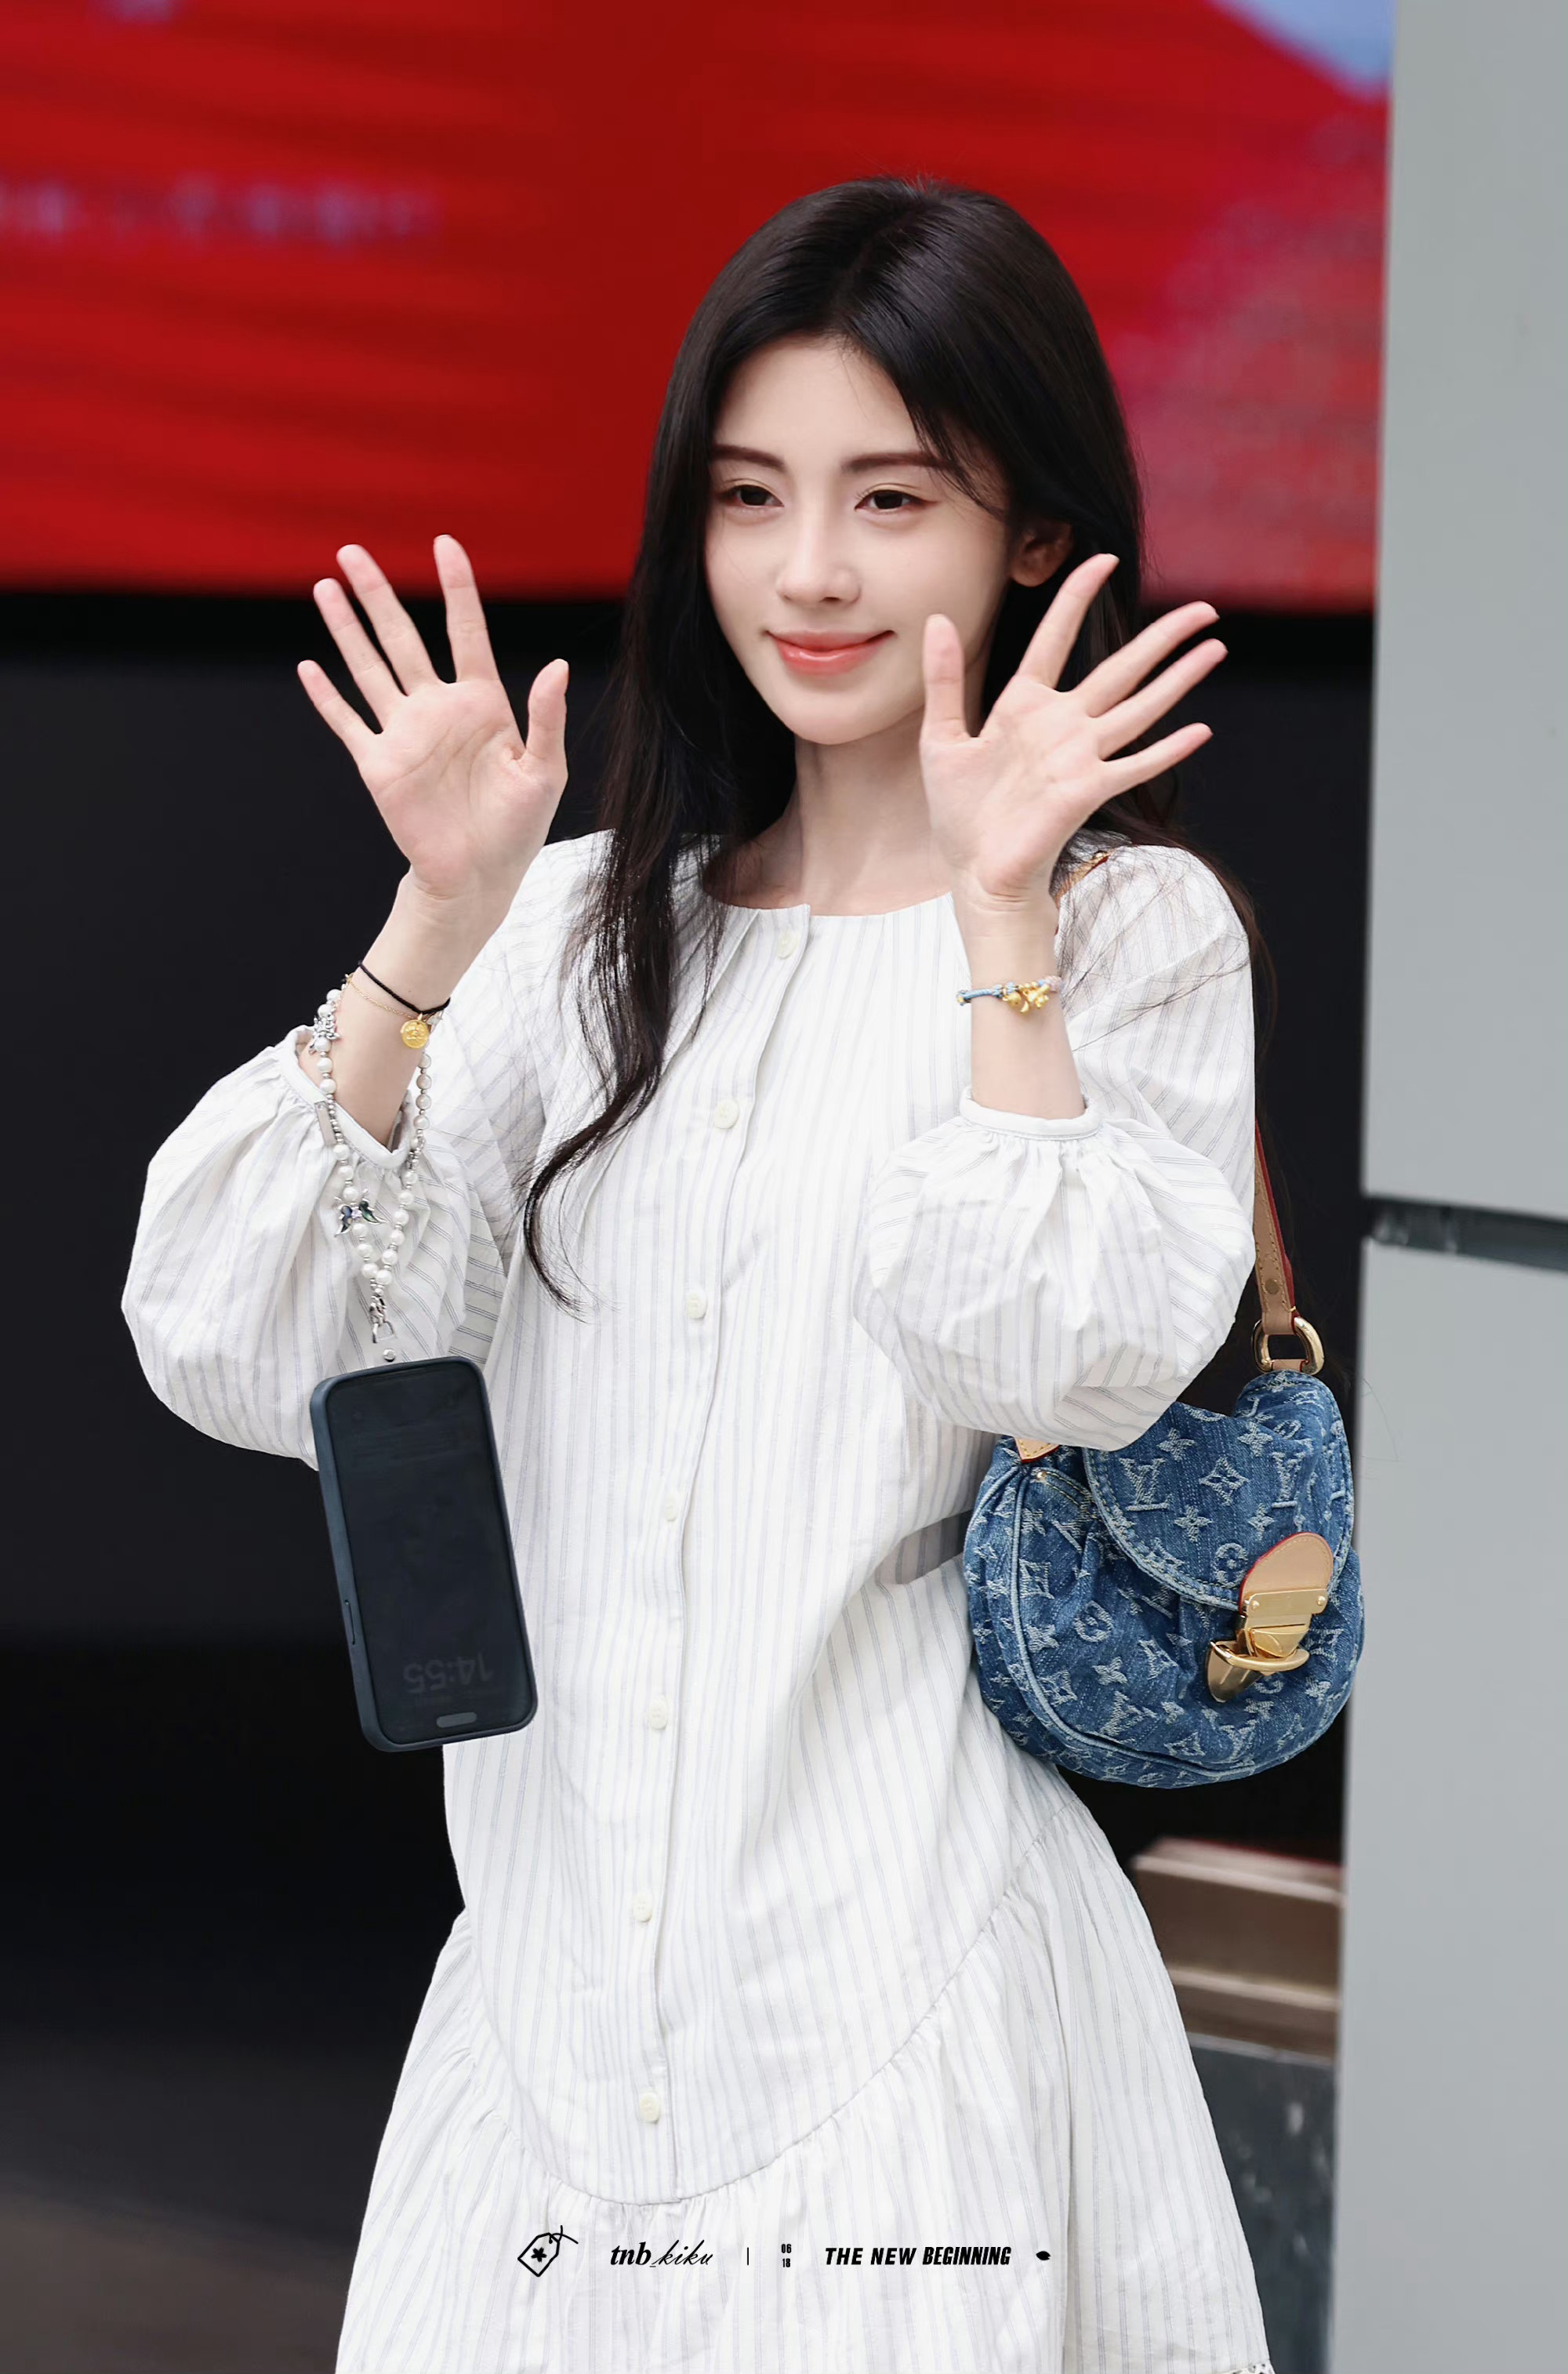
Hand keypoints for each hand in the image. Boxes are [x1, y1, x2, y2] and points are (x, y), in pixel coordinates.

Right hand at [298, 535, 568, 936]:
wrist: (477, 877)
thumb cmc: (519, 827)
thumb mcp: (544, 771)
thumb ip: (547, 718)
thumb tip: (556, 666)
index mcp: (482, 703)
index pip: (466, 632)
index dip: (456, 588)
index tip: (444, 544)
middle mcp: (438, 709)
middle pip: (402, 638)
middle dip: (378, 594)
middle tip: (352, 550)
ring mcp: (405, 733)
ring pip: (368, 668)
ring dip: (346, 628)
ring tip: (327, 586)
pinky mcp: (379, 764)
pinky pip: (348, 722)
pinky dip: (327, 696)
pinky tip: (309, 666)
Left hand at [919, 552, 1223, 922]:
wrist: (976, 874)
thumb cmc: (960, 815)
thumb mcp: (940, 739)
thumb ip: (943, 680)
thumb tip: (938, 618)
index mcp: (1024, 707)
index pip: (1055, 639)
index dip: (1076, 598)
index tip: (1102, 560)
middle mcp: (1061, 726)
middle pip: (1120, 669)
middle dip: (1162, 638)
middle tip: (1204, 607)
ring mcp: (1078, 757)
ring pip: (1139, 707)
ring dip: (1178, 679)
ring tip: (1215, 647)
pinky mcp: (1086, 791)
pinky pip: (1134, 765)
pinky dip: (1167, 750)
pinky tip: (1200, 730)